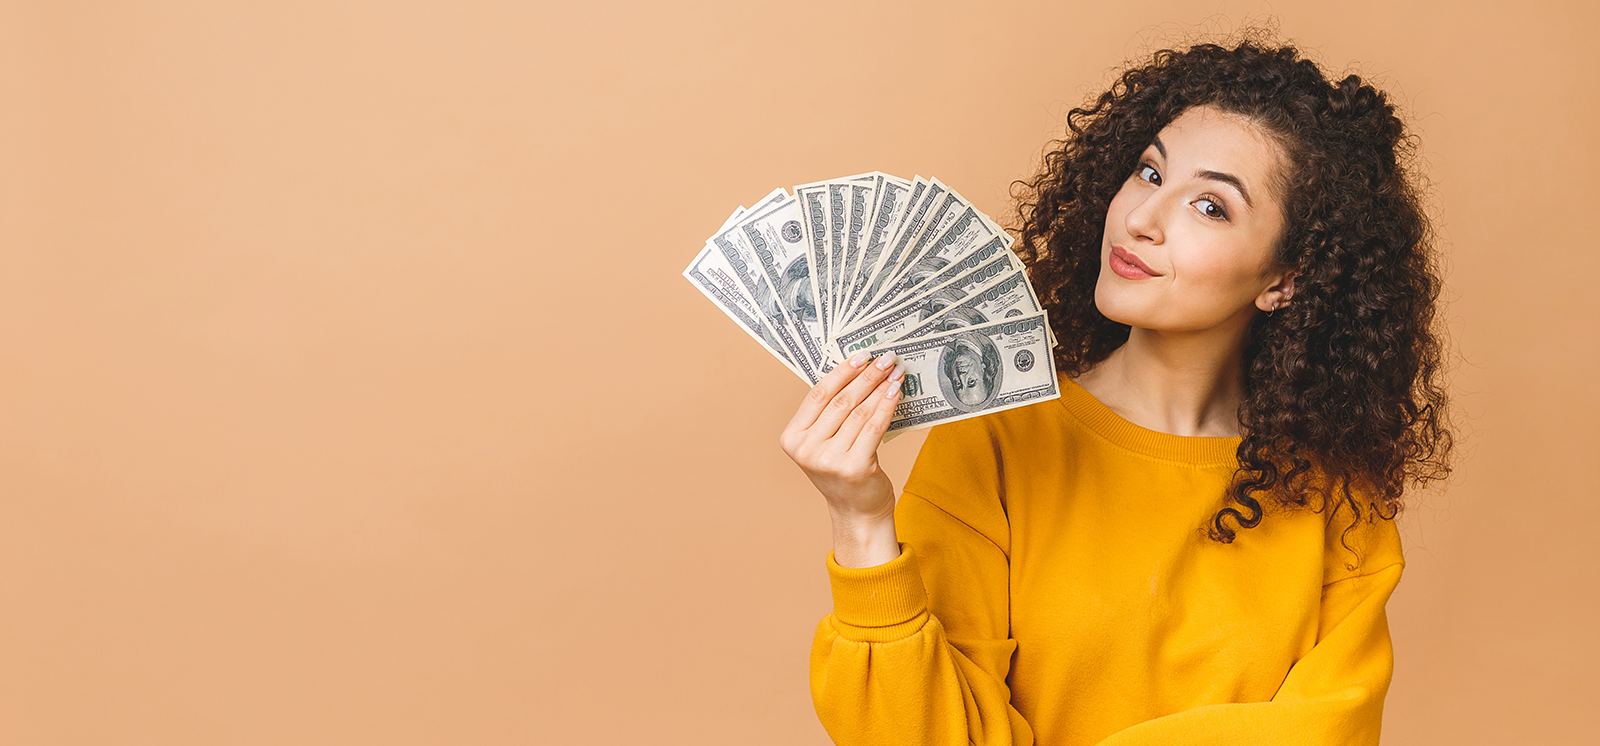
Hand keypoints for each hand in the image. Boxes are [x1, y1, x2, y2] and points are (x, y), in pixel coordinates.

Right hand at [779, 351, 904, 566]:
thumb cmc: (843, 472)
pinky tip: (896, 392)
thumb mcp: (825, 442)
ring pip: (859, 412)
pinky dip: (886, 406)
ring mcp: (828, 460)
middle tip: (886, 359)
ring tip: (896, 373)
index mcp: (792, 439)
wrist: (857, 512)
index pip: (818, 395)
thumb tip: (859, 370)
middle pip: (840, 401)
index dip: (842, 372)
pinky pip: (873, 427)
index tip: (862, 355)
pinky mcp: (853, 467)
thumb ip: (830, 414)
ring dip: (880, 388)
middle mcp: (806, 450)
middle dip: (867, 376)